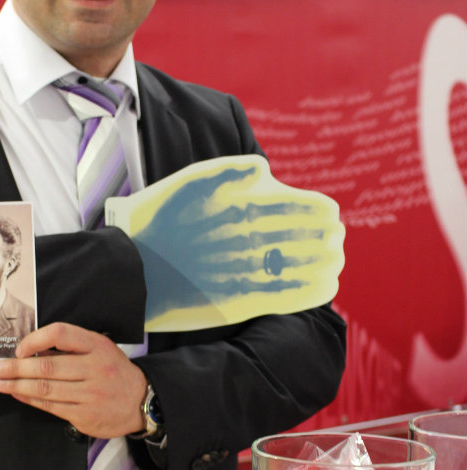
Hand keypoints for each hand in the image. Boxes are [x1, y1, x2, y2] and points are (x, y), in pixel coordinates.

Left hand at [0, 322, 146, 438]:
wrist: (141, 401)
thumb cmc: (113, 370)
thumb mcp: (99, 348)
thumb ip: (70, 347)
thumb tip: (31, 350)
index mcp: (97, 345)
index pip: (60, 334)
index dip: (35, 339)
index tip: (19, 348)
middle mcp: (94, 369)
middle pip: (47, 366)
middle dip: (16, 368)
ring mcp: (90, 395)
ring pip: (45, 389)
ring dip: (16, 385)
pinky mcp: (85, 416)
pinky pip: (51, 407)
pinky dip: (30, 399)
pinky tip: (17, 393)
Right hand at [106, 154, 344, 330]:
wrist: (135, 269)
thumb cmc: (159, 221)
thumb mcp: (189, 181)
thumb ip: (231, 170)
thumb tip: (266, 169)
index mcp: (245, 208)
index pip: (303, 208)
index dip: (321, 210)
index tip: (329, 213)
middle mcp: (253, 240)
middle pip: (310, 237)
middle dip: (328, 236)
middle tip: (334, 236)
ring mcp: (250, 272)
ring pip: (306, 267)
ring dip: (326, 262)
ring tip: (334, 259)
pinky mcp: (243, 300)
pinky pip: (290, 296)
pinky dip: (313, 290)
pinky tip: (326, 286)